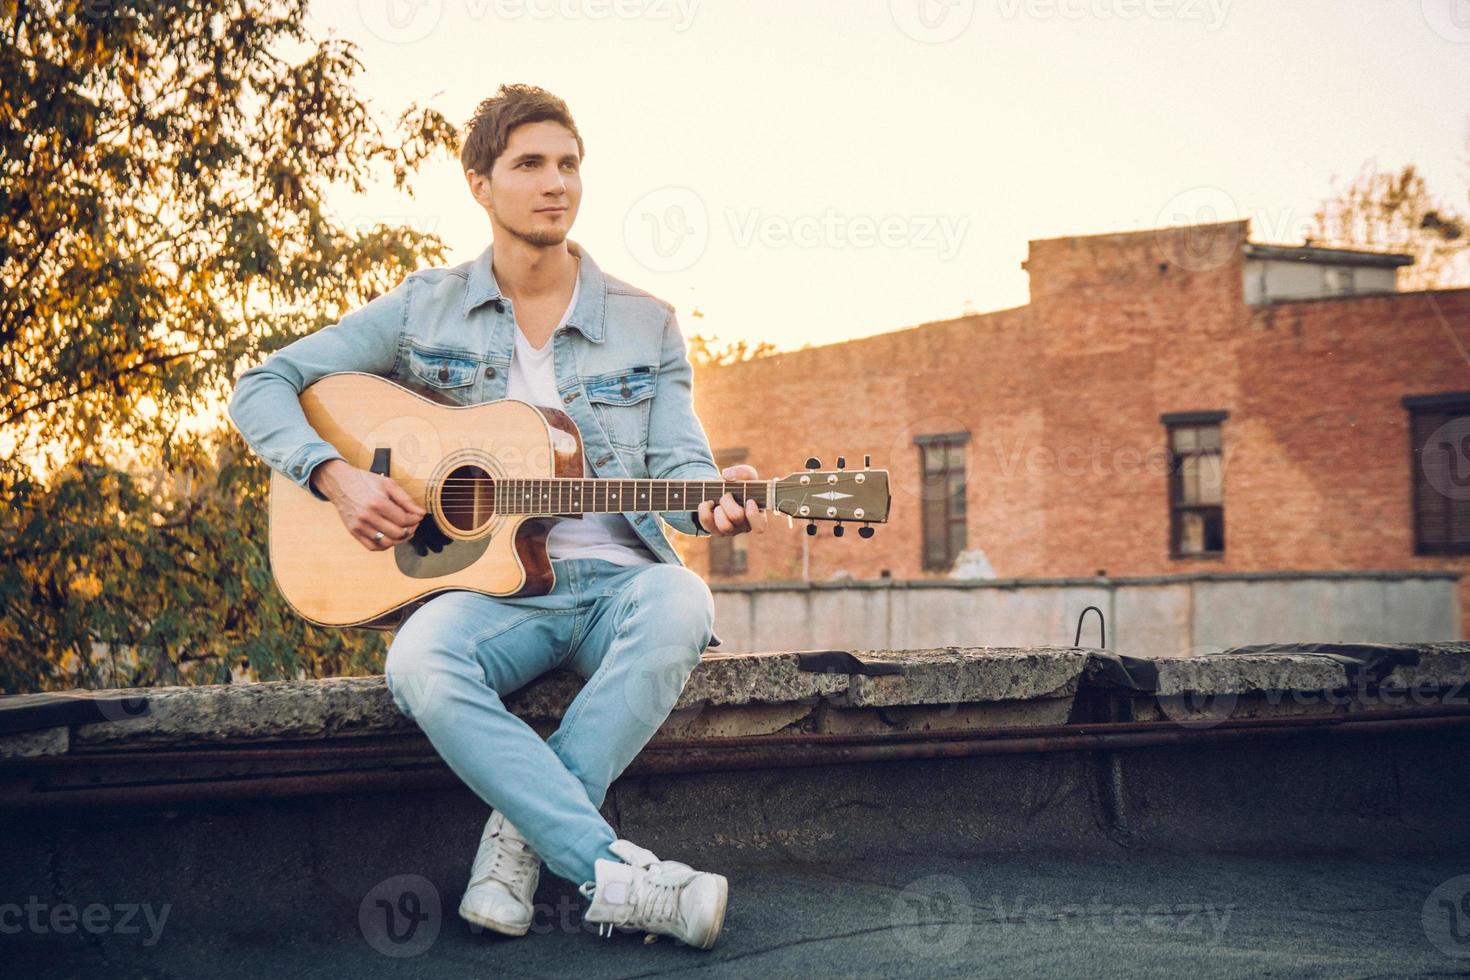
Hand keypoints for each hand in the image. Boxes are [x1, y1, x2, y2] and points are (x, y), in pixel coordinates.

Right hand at [311, 459, 427, 551]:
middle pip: (397, 533)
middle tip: (413, 525)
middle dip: (410, 530)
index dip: (415, 520)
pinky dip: (385, 545)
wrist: (340, 483)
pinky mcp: (353, 532)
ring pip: (386, 543)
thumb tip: (421, 513)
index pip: (403, 520)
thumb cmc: (365, 481)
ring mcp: (359, 526)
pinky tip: (390, 537)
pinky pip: (372, 547)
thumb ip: (406, 499)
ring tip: (404, 532)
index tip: (418, 517)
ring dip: (399, 540)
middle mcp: (367, 516)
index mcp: (377, 503)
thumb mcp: (388, 484)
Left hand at [697, 464, 767, 536]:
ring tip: (719, 502)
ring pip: (724, 526)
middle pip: (737, 517)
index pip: (760, 526)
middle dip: (728, 501)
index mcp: (756, 515)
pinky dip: (705, 508)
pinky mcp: (714, 530)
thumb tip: (728, 476)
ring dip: (719, 508)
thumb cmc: (739, 485)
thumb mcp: (746, 475)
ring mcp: (729, 530)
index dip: (753, 515)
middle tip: (727, 494)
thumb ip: (743, 472)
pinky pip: (707, 521)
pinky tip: (708, 502)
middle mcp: (744, 526)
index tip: (749, 500)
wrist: (720, 491)